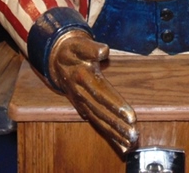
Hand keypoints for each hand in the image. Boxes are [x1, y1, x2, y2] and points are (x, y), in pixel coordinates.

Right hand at [48, 30, 138, 154]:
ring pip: (99, 120)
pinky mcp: (83, 108)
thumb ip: (91, 48)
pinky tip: (120, 144)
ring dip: (114, 133)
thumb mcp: (79, 44)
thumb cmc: (72, 50)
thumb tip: (103, 51)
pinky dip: (108, 134)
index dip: (117, 106)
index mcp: (83, 77)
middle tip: (134, 135)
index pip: (102, 94)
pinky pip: (96, 123)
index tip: (131, 116)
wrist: (55, 58)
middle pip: (102, 112)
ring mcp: (81, 103)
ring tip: (129, 142)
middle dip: (118, 125)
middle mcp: (81, 93)